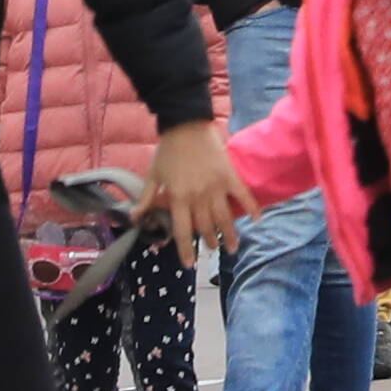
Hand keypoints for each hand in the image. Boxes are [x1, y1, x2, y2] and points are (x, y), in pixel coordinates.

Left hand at [143, 121, 241, 255]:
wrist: (186, 127)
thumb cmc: (167, 152)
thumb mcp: (152, 177)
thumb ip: (146, 200)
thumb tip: (134, 219)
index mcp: (177, 198)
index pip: (182, 230)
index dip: (185, 249)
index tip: (189, 264)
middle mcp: (198, 196)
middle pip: (206, 227)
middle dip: (209, 242)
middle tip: (212, 252)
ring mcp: (216, 187)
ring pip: (225, 217)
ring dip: (229, 234)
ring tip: (232, 248)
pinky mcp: (230, 176)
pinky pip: (242, 195)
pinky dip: (251, 207)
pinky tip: (256, 219)